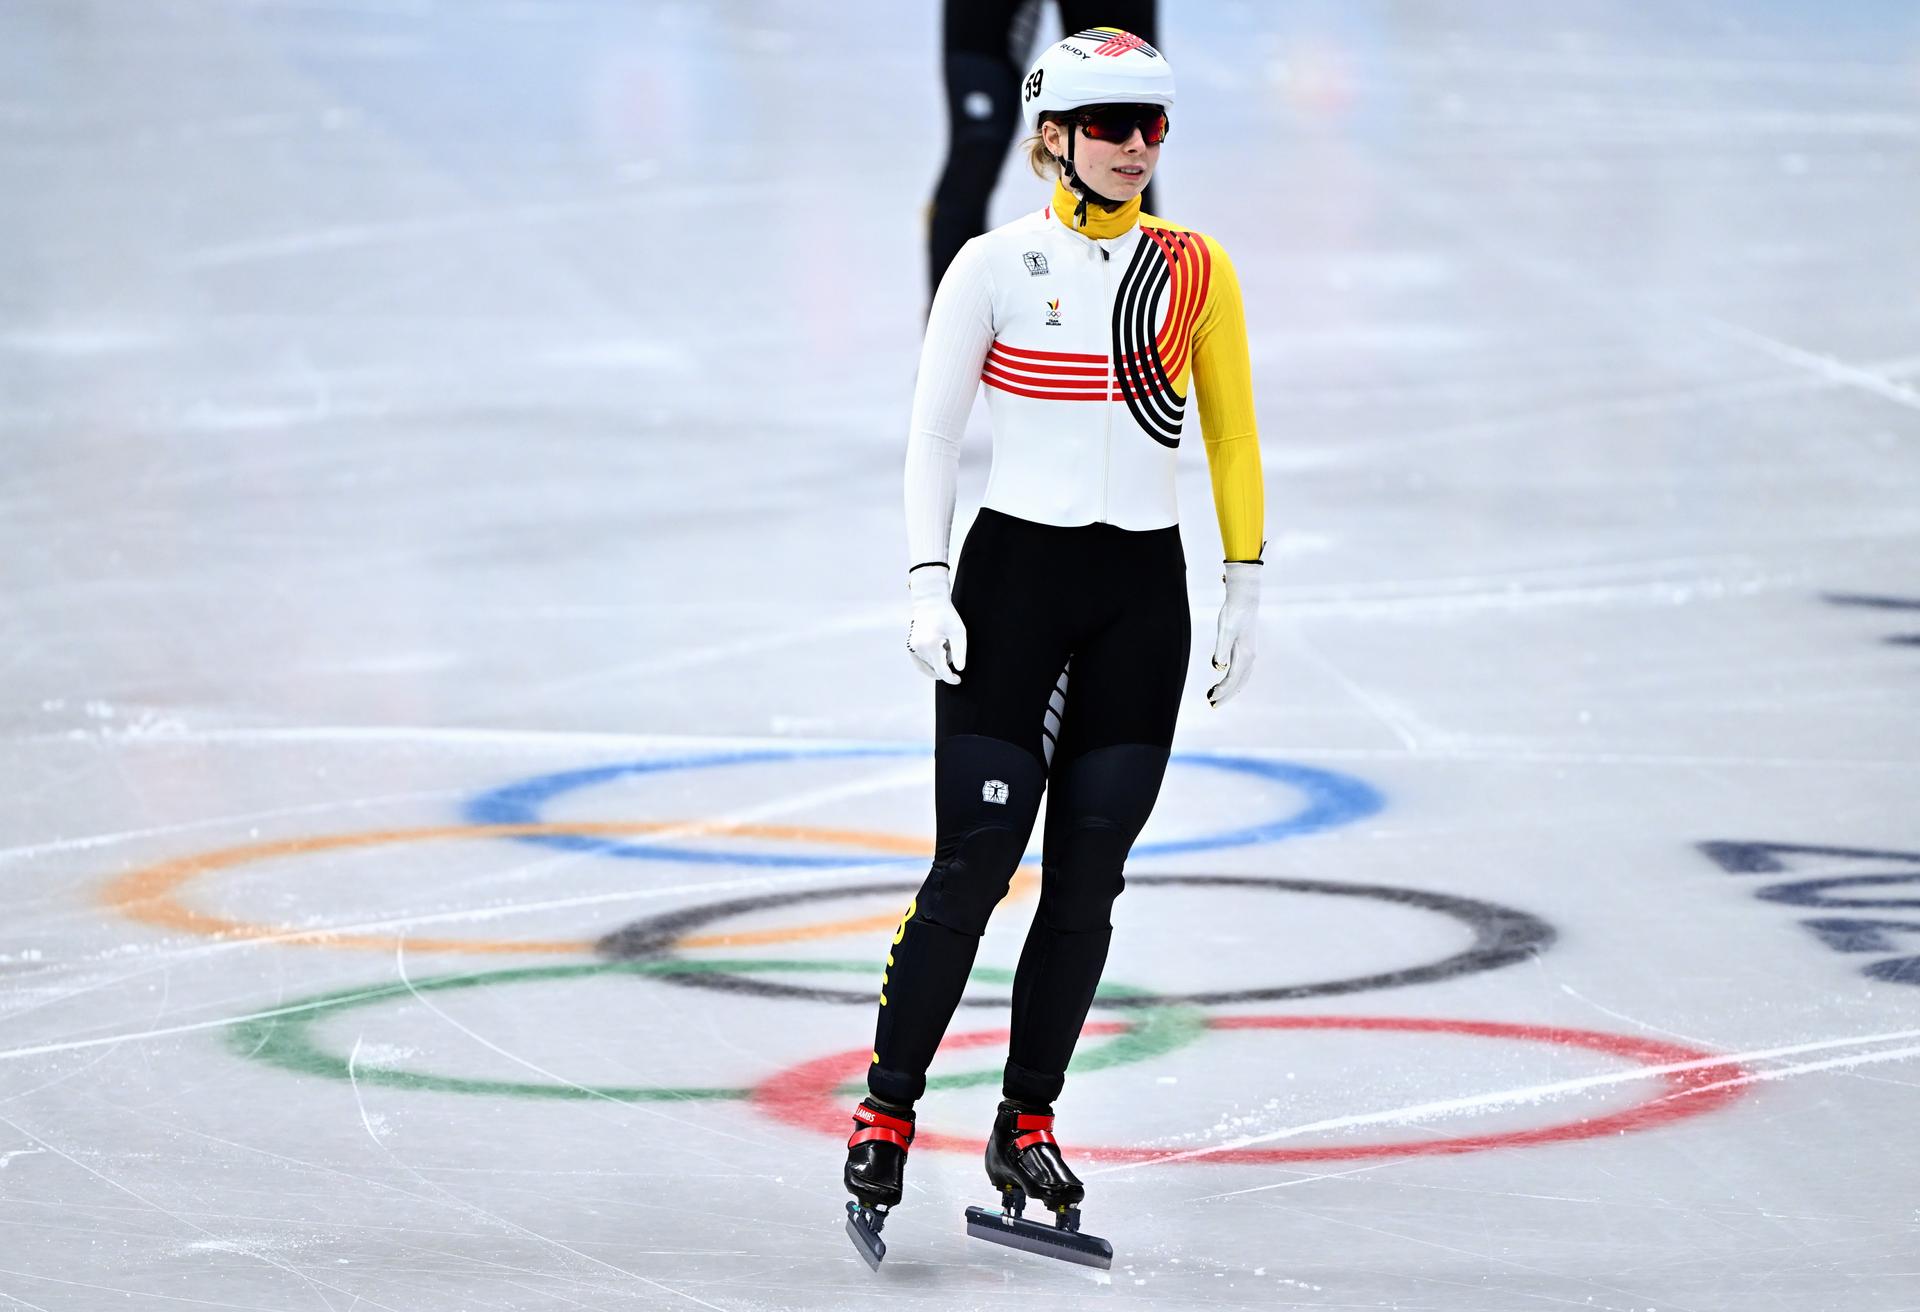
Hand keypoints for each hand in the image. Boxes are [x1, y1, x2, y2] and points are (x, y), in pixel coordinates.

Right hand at [906, 566, 966, 684]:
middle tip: (950, 645)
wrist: (930, 602)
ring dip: (938, 659)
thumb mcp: (958, 632)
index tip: (958, 680)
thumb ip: (960, 652)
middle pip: (935, 668)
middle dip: (945, 662)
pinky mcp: (910, 647)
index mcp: (930, 645)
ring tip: (942, 642)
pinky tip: (937, 649)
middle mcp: (918, 649)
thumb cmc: (946, 615)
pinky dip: (930, 661)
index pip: (941, 670)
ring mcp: (912, 648)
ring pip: (929, 665)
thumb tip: (959, 669)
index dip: (950, 678)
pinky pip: (921, 663)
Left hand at [1208, 562, 1259, 707]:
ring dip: (1230, 690)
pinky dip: (1234, 681)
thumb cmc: (1233, 613)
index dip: (1222, 691)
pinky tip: (1225, 682)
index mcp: (1245, 655)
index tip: (1210, 698)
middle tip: (1212, 705)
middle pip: (1238, 683)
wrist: (1245, 599)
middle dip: (1226, 695)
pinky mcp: (1246, 649)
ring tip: (1216, 697)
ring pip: (1241, 679)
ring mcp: (1250, 654)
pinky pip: (1242, 671)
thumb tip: (1220, 668)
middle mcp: (1250, 657)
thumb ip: (1222, 650)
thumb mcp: (1225, 630)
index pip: (1232, 679)